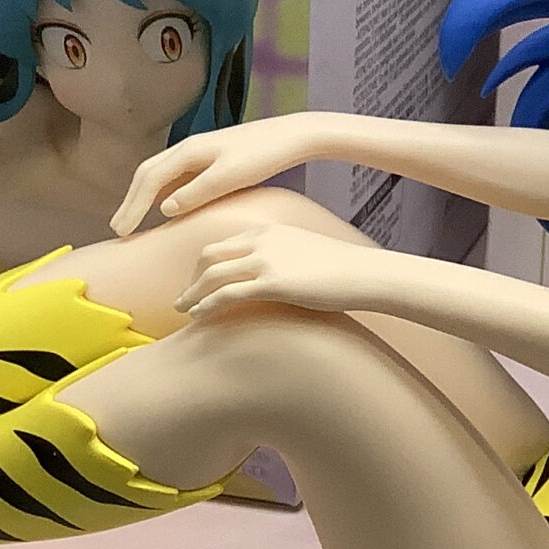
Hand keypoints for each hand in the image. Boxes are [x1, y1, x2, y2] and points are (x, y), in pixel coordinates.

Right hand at [114, 116, 329, 233]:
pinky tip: (167, 208)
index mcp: (189, 151)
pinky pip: (178, 176)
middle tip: (118, 229)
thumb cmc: (264, 155)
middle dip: (130, 201)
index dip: (132, 207)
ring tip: (134, 220)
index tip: (121, 231)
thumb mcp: (229, 177)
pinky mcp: (213, 158)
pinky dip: (164, 191)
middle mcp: (189, 148)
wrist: (294, 135)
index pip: (149, 180)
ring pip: (161, 174)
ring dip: (144, 196)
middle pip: (148, 173)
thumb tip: (163, 209)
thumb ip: (195, 193)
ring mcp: (200, 152)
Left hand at [176, 224, 385, 321]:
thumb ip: (283, 256)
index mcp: (270, 231)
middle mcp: (262, 241)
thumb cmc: (343, 269)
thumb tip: (274, 274)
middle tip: (185, 296)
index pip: (224, 243)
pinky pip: (227, 294)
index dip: (205, 264)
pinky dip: (207, 305)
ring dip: (193, 293)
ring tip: (184, 310)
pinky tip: (200, 317)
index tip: (198, 280)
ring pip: (212, 275)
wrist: (365, 273)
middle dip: (192, 277)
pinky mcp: (271, 283)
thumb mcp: (306, 252)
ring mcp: (266, 261)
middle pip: (210, 255)